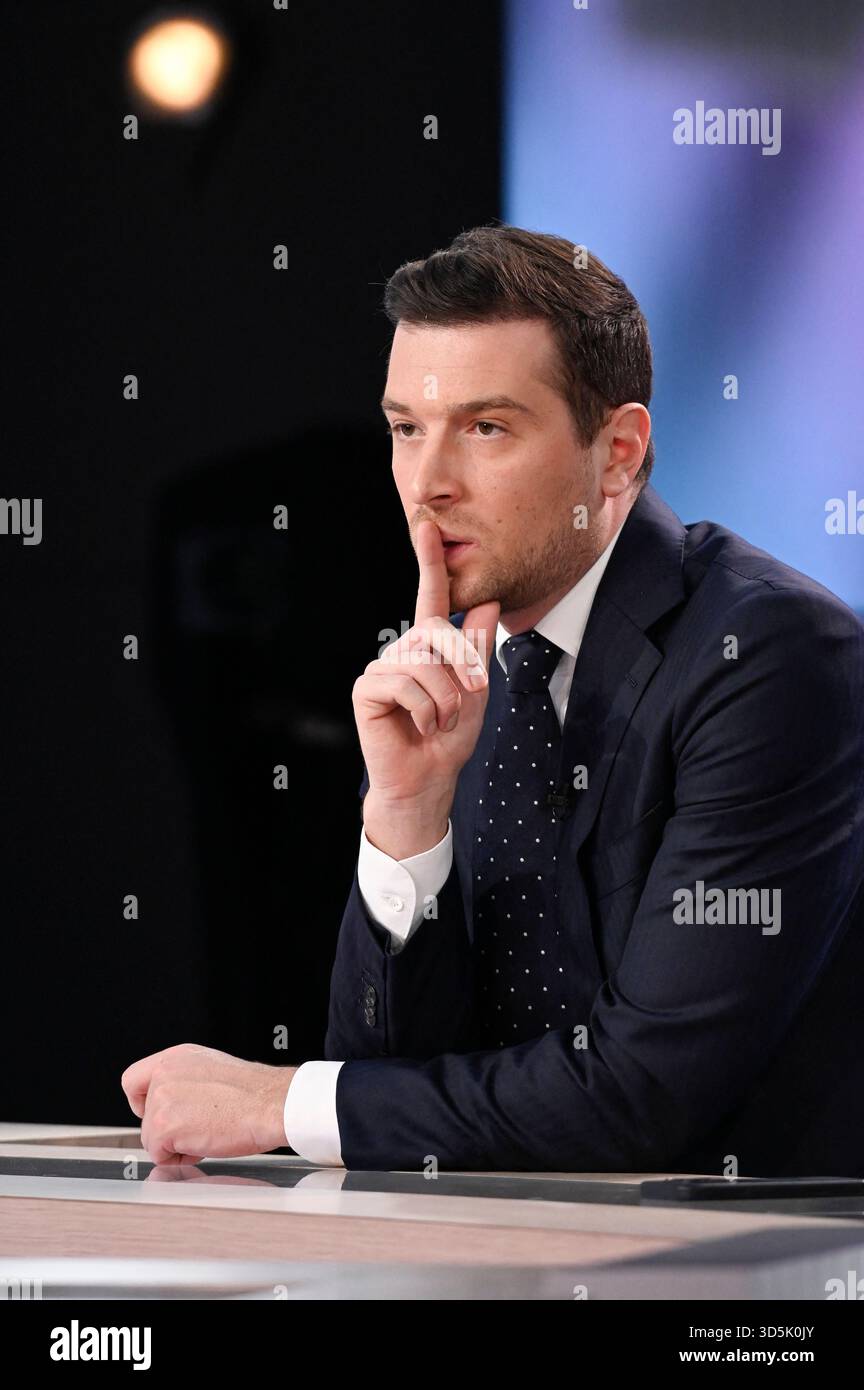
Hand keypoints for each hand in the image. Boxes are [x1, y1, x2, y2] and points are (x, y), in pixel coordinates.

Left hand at [120, 1043, 295, 1164]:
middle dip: (166, 1129)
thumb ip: (186, 1082)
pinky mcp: (163, 1125)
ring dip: (175, 1145)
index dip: (142, 1102)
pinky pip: (159, 1154)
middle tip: (194, 1130)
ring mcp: (161, 1098)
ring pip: (151, 1136)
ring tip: (206, 1136)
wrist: (272, 1103)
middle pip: (144, 1114)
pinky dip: (179, 1158)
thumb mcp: (213, 1072)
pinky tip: (203, 1146)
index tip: (157, 1113)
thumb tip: (179, 1105)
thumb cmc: (255, 1094)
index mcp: (176, 1057)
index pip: (133, 1079)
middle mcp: (164, 1073)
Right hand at [353, 520, 498, 854]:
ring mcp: (382, 667)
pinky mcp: (366, 688)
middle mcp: (403, 650)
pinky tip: (420, 726)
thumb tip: (490, 601)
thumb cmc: (449, 737)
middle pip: (437, 633)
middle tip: (467, 702)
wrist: (429, 779)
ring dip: (444, 698)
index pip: (431, 598)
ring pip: (423, 662)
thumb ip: (479, 648)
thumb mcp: (476, 691)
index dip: (430, 562)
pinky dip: (424, 710)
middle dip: (461, 667)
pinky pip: (404, 684)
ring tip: (440, 722)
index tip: (427, 527)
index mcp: (429, 647)